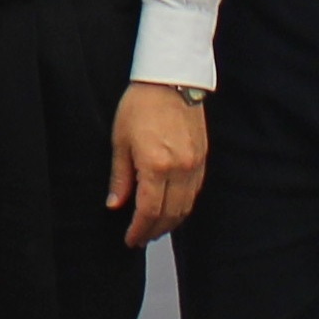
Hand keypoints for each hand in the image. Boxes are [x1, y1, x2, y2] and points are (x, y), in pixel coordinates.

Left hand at [107, 83, 207, 246]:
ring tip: (154, 228)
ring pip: (186, 207)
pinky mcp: (203, 158)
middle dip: (154, 231)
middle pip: (170, 214)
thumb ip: (120, 177)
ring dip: (170, 222)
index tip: (130, 239)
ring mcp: (195, 164)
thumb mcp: (120, 141)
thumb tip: (115, 204)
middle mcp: (180, 169)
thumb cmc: (141, 105)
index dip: (139, 229)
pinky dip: (183, 206)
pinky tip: (171, 209)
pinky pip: (195, 192)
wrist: (170, 80)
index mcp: (156, 165)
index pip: (149, 210)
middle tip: (140, 238)